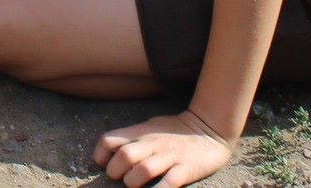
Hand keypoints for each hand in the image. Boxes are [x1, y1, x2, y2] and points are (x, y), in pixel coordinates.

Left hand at [94, 112, 233, 187]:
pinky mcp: (186, 169)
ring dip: (133, 182)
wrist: (210, 129)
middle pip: (124, 156)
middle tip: (120, 178)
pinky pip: (169, 182)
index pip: (109, 139)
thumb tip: (110, 154)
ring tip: (135, 186)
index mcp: (140, 133)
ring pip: (143, 170)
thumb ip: (132, 139)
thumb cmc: (174, 132)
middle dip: (116, 172)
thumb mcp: (149, 128)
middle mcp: (152, 143)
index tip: (103, 165)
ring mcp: (170, 156)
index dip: (100, 155)